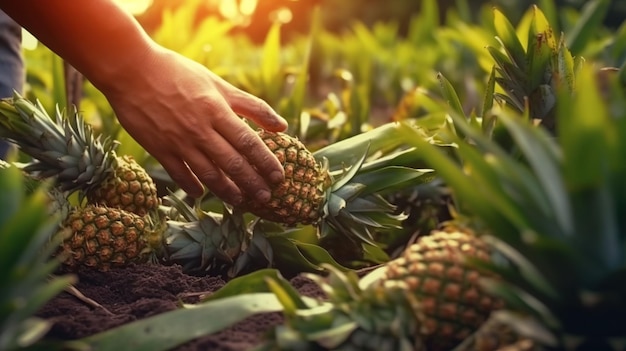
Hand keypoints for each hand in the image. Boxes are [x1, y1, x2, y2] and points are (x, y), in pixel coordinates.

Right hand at [99, 47, 287, 203]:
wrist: (131, 69)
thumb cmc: (178, 73)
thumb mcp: (218, 84)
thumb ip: (252, 106)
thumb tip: (282, 126)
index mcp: (217, 110)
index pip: (249, 143)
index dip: (266, 163)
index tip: (278, 177)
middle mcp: (200, 129)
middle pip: (232, 163)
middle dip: (252, 183)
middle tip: (267, 198)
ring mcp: (179, 141)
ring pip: (208, 174)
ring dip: (227, 191)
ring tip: (240, 201)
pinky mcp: (159, 149)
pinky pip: (179, 174)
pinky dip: (191, 186)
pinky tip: (201, 194)